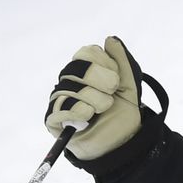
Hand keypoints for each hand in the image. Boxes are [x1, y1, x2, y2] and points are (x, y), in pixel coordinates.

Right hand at [44, 36, 143, 160]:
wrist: (122, 142)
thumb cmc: (122, 114)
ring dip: (93, 98)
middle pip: (75, 68)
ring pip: (69, 88)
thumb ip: (122, 62)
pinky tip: (88, 116)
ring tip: (103, 108)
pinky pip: (58, 109)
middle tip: (112, 92)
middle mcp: (69, 82)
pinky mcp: (53, 120)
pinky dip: (77, 111)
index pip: (86, 53)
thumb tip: (110, 39)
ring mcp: (60, 100)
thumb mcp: (129, 86)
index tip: (116, 79)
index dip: (103, 63)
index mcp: (85, 71)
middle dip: (99, 79)